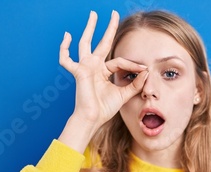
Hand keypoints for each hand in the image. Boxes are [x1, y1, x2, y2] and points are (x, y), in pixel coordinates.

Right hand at [59, 10, 147, 130]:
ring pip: (86, 43)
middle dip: (108, 28)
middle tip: (114, 14)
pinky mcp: (78, 72)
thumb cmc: (105, 109)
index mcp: (104, 72)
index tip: (145, 68)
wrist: (93, 118)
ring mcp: (85, 67)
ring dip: (90, 28)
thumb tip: (147, 71)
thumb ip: (135, 84)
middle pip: (102, 43)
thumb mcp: (124, 94)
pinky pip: (66, 59)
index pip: (120, 61)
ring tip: (94, 15)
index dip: (133, 64)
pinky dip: (64, 48)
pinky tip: (67, 36)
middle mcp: (94, 67)